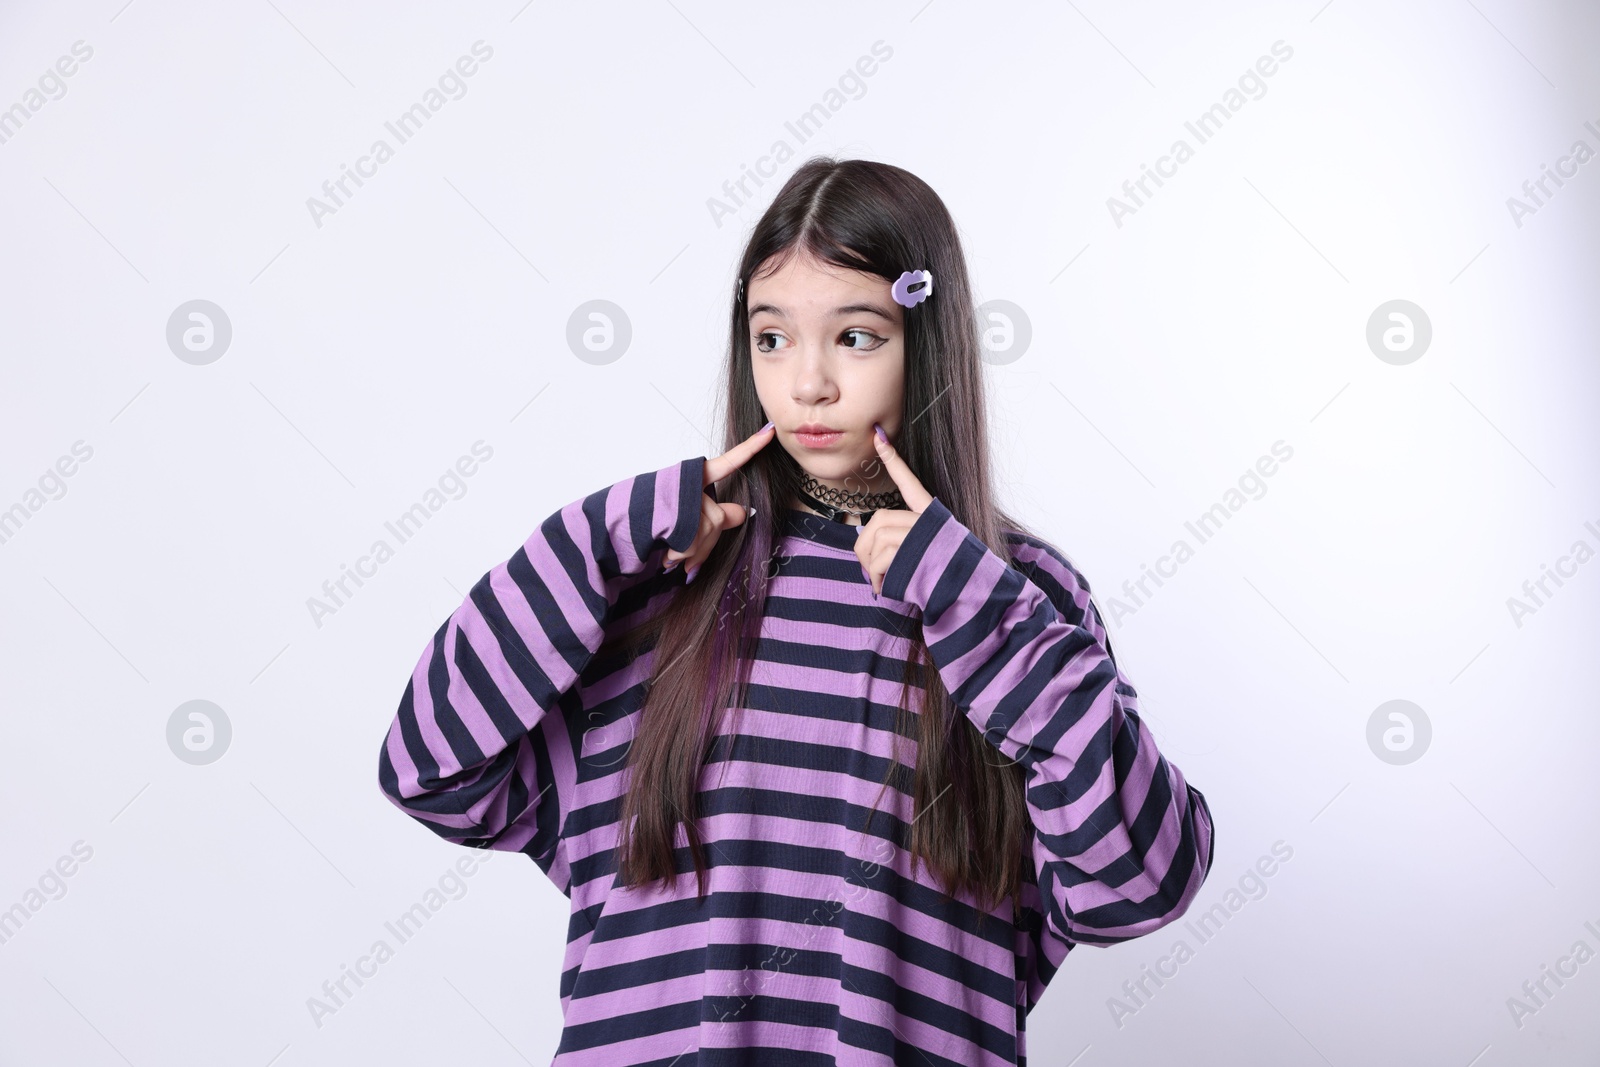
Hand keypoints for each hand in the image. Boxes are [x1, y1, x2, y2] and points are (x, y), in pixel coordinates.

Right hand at [663, 421, 775, 580]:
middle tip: (683, 554)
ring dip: (690, 552)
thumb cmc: (647, 525)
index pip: (727, 462)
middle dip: (704, 544)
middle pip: (718, 519)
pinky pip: (693, 541)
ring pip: (707, 532)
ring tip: (669, 553)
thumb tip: (744, 513)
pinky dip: (682, 555)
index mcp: (691, 478)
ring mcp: (681, 497)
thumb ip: (717, 516)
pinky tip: (666, 556)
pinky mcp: (674, 514)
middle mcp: (687, 484)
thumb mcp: (685, 518)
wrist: (611, 532)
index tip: (770, 431)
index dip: (750, 448)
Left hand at [856, 422, 935, 596]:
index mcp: (933, 518)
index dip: (894, 461)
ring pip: (878, 539)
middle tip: (869, 569)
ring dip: (871, 567)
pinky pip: (880, 560)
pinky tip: (884, 589)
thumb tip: (869, 542)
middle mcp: (928, 523)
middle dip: (865, 546)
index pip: (911, 484)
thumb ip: (904, 540)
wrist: (972, 597)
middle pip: (880, 519)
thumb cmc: (946, 580)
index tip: (878, 437)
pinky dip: (876, 579)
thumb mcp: (929, 553)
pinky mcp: (915, 554)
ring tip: (881, 584)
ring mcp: (922, 537)